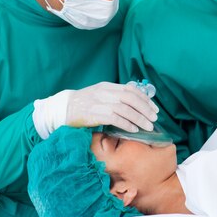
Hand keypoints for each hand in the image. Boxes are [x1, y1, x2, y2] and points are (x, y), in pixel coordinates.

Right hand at [33, 82, 158, 138]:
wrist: (61, 109)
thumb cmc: (83, 104)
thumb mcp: (100, 95)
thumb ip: (115, 96)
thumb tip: (135, 102)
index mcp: (107, 86)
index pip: (131, 90)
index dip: (145, 99)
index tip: (154, 109)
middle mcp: (104, 92)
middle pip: (130, 99)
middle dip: (145, 109)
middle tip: (154, 118)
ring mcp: (99, 103)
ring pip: (125, 109)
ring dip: (139, 118)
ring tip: (148, 126)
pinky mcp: (94, 114)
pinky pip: (115, 119)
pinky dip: (126, 124)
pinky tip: (133, 129)